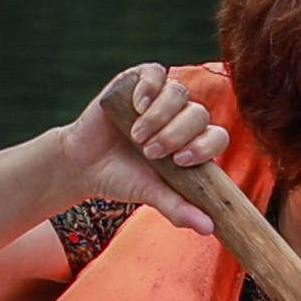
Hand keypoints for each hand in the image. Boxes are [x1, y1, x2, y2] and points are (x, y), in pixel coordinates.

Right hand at [73, 59, 234, 208]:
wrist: (83, 164)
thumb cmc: (123, 178)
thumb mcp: (151, 193)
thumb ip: (178, 207)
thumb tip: (208, 228)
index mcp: (193, 142)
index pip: (217, 136)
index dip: (204, 146)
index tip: (180, 161)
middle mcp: (181, 116)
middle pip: (198, 114)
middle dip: (176, 135)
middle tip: (151, 153)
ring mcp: (161, 97)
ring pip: (179, 93)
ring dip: (160, 116)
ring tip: (137, 136)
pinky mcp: (138, 81)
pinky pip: (156, 73)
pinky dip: (150, 88)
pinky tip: (136, 106)